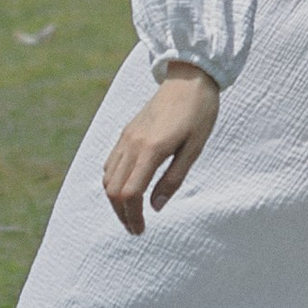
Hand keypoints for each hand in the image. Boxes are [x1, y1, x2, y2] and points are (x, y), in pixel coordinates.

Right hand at [102, 64, 220, 231]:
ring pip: (108, 177)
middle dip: (122, 213)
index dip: (133, 216)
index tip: (141, 230)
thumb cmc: (199, 112)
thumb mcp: (195, 148)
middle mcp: (132, 143)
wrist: (190, 77)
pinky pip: (110, 163)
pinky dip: (114, 182)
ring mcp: (126, 136)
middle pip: (114, 189)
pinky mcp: (127, 132)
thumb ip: (174, 178)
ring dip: (116, 200)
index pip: (130, 192)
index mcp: (151, 149)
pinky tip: (128, 189)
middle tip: (136, 228)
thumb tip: (156, 207)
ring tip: (132, 213)